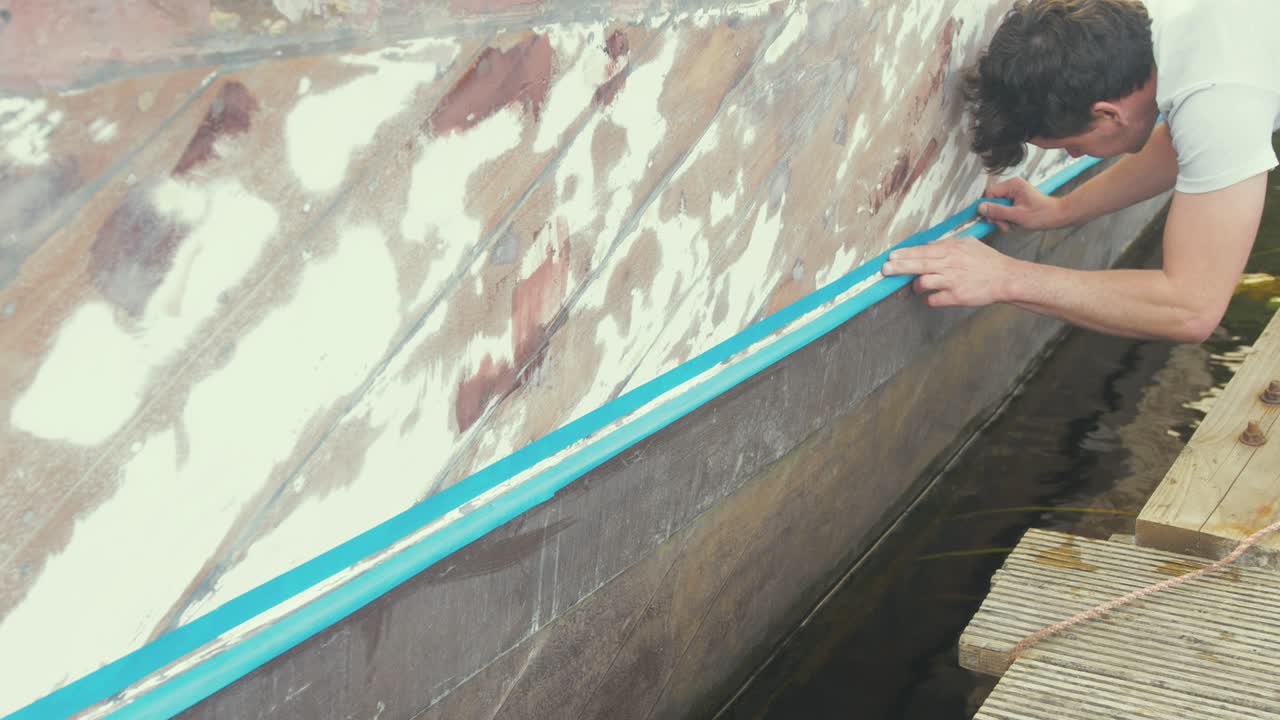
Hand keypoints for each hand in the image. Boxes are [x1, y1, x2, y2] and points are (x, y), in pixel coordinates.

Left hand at [881, 235, 1018, 307]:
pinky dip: (929, 299)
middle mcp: (950, 264)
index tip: (891, 256)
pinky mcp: (957, 296)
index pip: (922, 251)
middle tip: (885, 270)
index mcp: (952, 250)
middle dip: (899, 267)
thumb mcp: (968, 244)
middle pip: (918, 264)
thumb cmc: (987, 261)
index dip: (905, 254)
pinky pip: (934, 299)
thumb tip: (927, 246)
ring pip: (924, 282)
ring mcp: (953, 281)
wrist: (1006, 278)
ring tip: (914, 287)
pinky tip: (930, 297)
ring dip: (915, 286)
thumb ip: (947, 244)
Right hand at [979, 176, 1066, 230]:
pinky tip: (1014, 221)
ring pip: (997, 206)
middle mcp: (1012, 186)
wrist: (1057, 216)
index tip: (993, 220)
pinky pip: (1003, 208)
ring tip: (1011, 224)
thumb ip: (998, 211)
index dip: (989, 207)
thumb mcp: (1018, 215)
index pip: (989, 193)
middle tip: (1004, 224)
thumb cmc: (1043, 214)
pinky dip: (1006, 217)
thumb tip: (981, 208)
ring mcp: (1013, 192)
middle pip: (992, 200)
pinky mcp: (1015, 199)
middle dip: (996, 215)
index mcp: (1013, 185)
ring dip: (1001, 218)